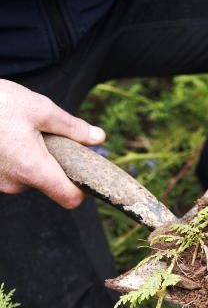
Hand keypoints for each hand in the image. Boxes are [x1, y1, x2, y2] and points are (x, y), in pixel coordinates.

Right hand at [0, 79, 105, 207]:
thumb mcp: (40, 109)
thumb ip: (72, 127)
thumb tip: (98, 138)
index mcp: (33, 168)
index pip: (69, 198)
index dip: (83, 188)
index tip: (85, 169)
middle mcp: (14, 183)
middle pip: (50, 183)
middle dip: (56, 162)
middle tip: (49, 134)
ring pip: (29, 176)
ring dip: (34, 157)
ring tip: (21, 130)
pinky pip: (10, 171)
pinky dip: (16, 156)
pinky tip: (7, 135)